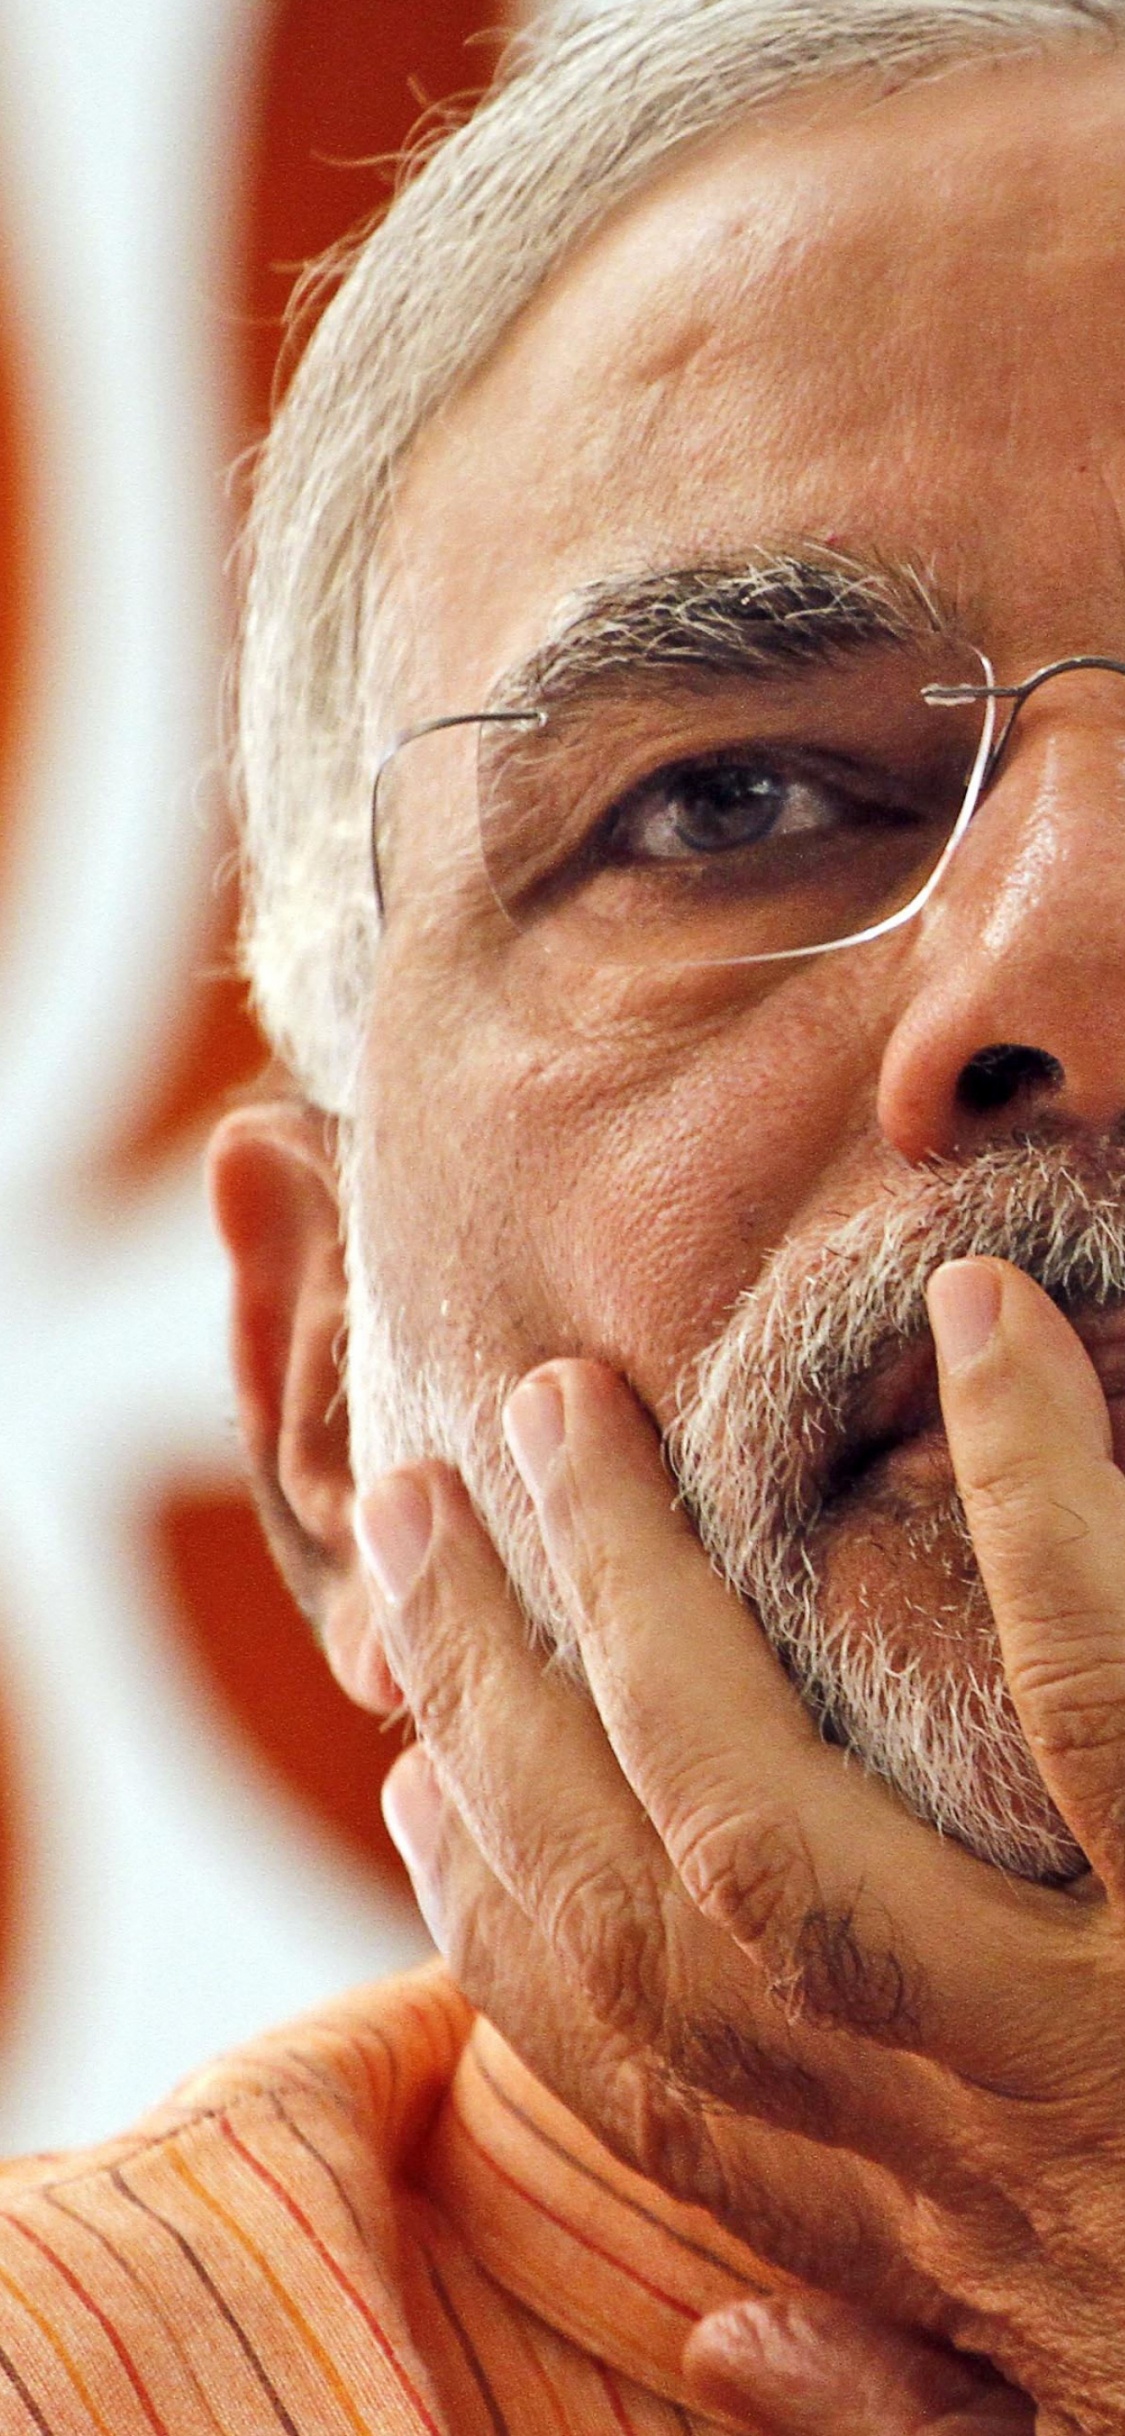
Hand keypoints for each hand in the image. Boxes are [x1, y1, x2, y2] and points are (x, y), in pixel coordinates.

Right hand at [353, 1260, 1124, 2431]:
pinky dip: (1040, 1501)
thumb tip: (716, 2338)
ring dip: (637, 1607)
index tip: (401, 1764)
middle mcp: (985, 2142)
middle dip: (500, 1699)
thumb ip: (901, 2406)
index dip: (485, 1915)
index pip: (632, 2070)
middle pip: (652, 1910)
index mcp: (947, 2237)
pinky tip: (981, 1331)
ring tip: (557, 1412)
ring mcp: (1098, 2039)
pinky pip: (1104, 1697)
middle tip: (416, 1500)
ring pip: (771, 1829)